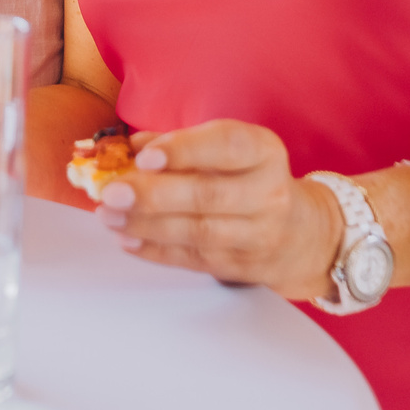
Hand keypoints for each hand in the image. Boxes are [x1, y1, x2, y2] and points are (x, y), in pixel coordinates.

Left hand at [95, 120, 342, 301]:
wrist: (300, 233)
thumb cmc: (248, 178)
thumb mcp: (227, 150)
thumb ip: (178, 143)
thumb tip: (128, 146)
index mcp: (264, 152)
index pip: (227, 147)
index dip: (185, 150)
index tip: (145, 157)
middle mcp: (268, 192)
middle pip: (208, 195)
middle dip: (153, 195)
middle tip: (112, 192)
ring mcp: (258, 234)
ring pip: (198, 232)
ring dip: (146, 225)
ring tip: (109, 216)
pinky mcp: (243, 266)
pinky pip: (194, 259)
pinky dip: (156, 250)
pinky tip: (127, 240)